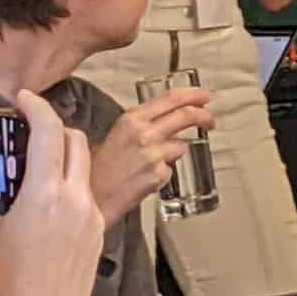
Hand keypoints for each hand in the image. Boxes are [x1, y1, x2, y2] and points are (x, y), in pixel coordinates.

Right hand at [0, 89, 102, 295]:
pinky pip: (86, 191)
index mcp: (45, 194)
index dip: (37, 106)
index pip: (49, 130)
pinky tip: (44, 207)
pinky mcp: (98, 229)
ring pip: (84, 164)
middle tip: (26, 137)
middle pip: (74, 139)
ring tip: (31, 176)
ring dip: (62, 156)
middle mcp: (75, 197)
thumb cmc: (5, 292)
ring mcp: (90, 213)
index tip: (25, 98)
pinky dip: (68, 184)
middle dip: (52, 129)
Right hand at [89, 85, 215, 226]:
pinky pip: (169, 171)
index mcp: (131, 119)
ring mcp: (153, 154)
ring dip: (173, 154)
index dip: (193, 95)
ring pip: (180, 146)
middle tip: (210, 120)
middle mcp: (144, 132)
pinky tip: (143, 180)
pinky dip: (162, 175)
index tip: (204, 96)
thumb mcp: (112, 137)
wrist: (86, 200)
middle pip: (186, 115)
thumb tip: (161, 123)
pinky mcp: (157, 175)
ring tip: (150, 165)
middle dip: (204, 116)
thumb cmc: (92, 172)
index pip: (171, 98)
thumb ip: (139, 126)